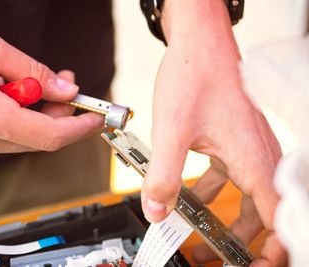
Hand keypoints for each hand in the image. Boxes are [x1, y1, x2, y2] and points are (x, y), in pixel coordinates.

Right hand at [0, 8, 102, 162]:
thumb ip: (36, 74)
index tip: (96, 118)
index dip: (79, 128)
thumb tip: (67, 91)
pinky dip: (10, 119)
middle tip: (65, 86)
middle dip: (58, 115)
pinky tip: (1, 96)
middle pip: (36, 139)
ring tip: (26, 83)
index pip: (50, 136)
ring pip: (17, 139)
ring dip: (33, 115)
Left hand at [140, 1, 286, 265]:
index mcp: (254, 158)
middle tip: (218, 255)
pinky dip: (209, 191)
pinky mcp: (232, 140)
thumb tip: (156, 210)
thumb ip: (163, 175)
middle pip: (263, 213)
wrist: (199, 43)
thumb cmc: (196, 75)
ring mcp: (246, 147)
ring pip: (243, 195)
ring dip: (222, 217)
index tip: (256, 264)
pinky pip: (227, 176)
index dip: (273, 248)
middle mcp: (258, 155)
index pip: (278, 217)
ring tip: (197, 233)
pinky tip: (187, 196)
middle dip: (241, 240)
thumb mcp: (172, 131)